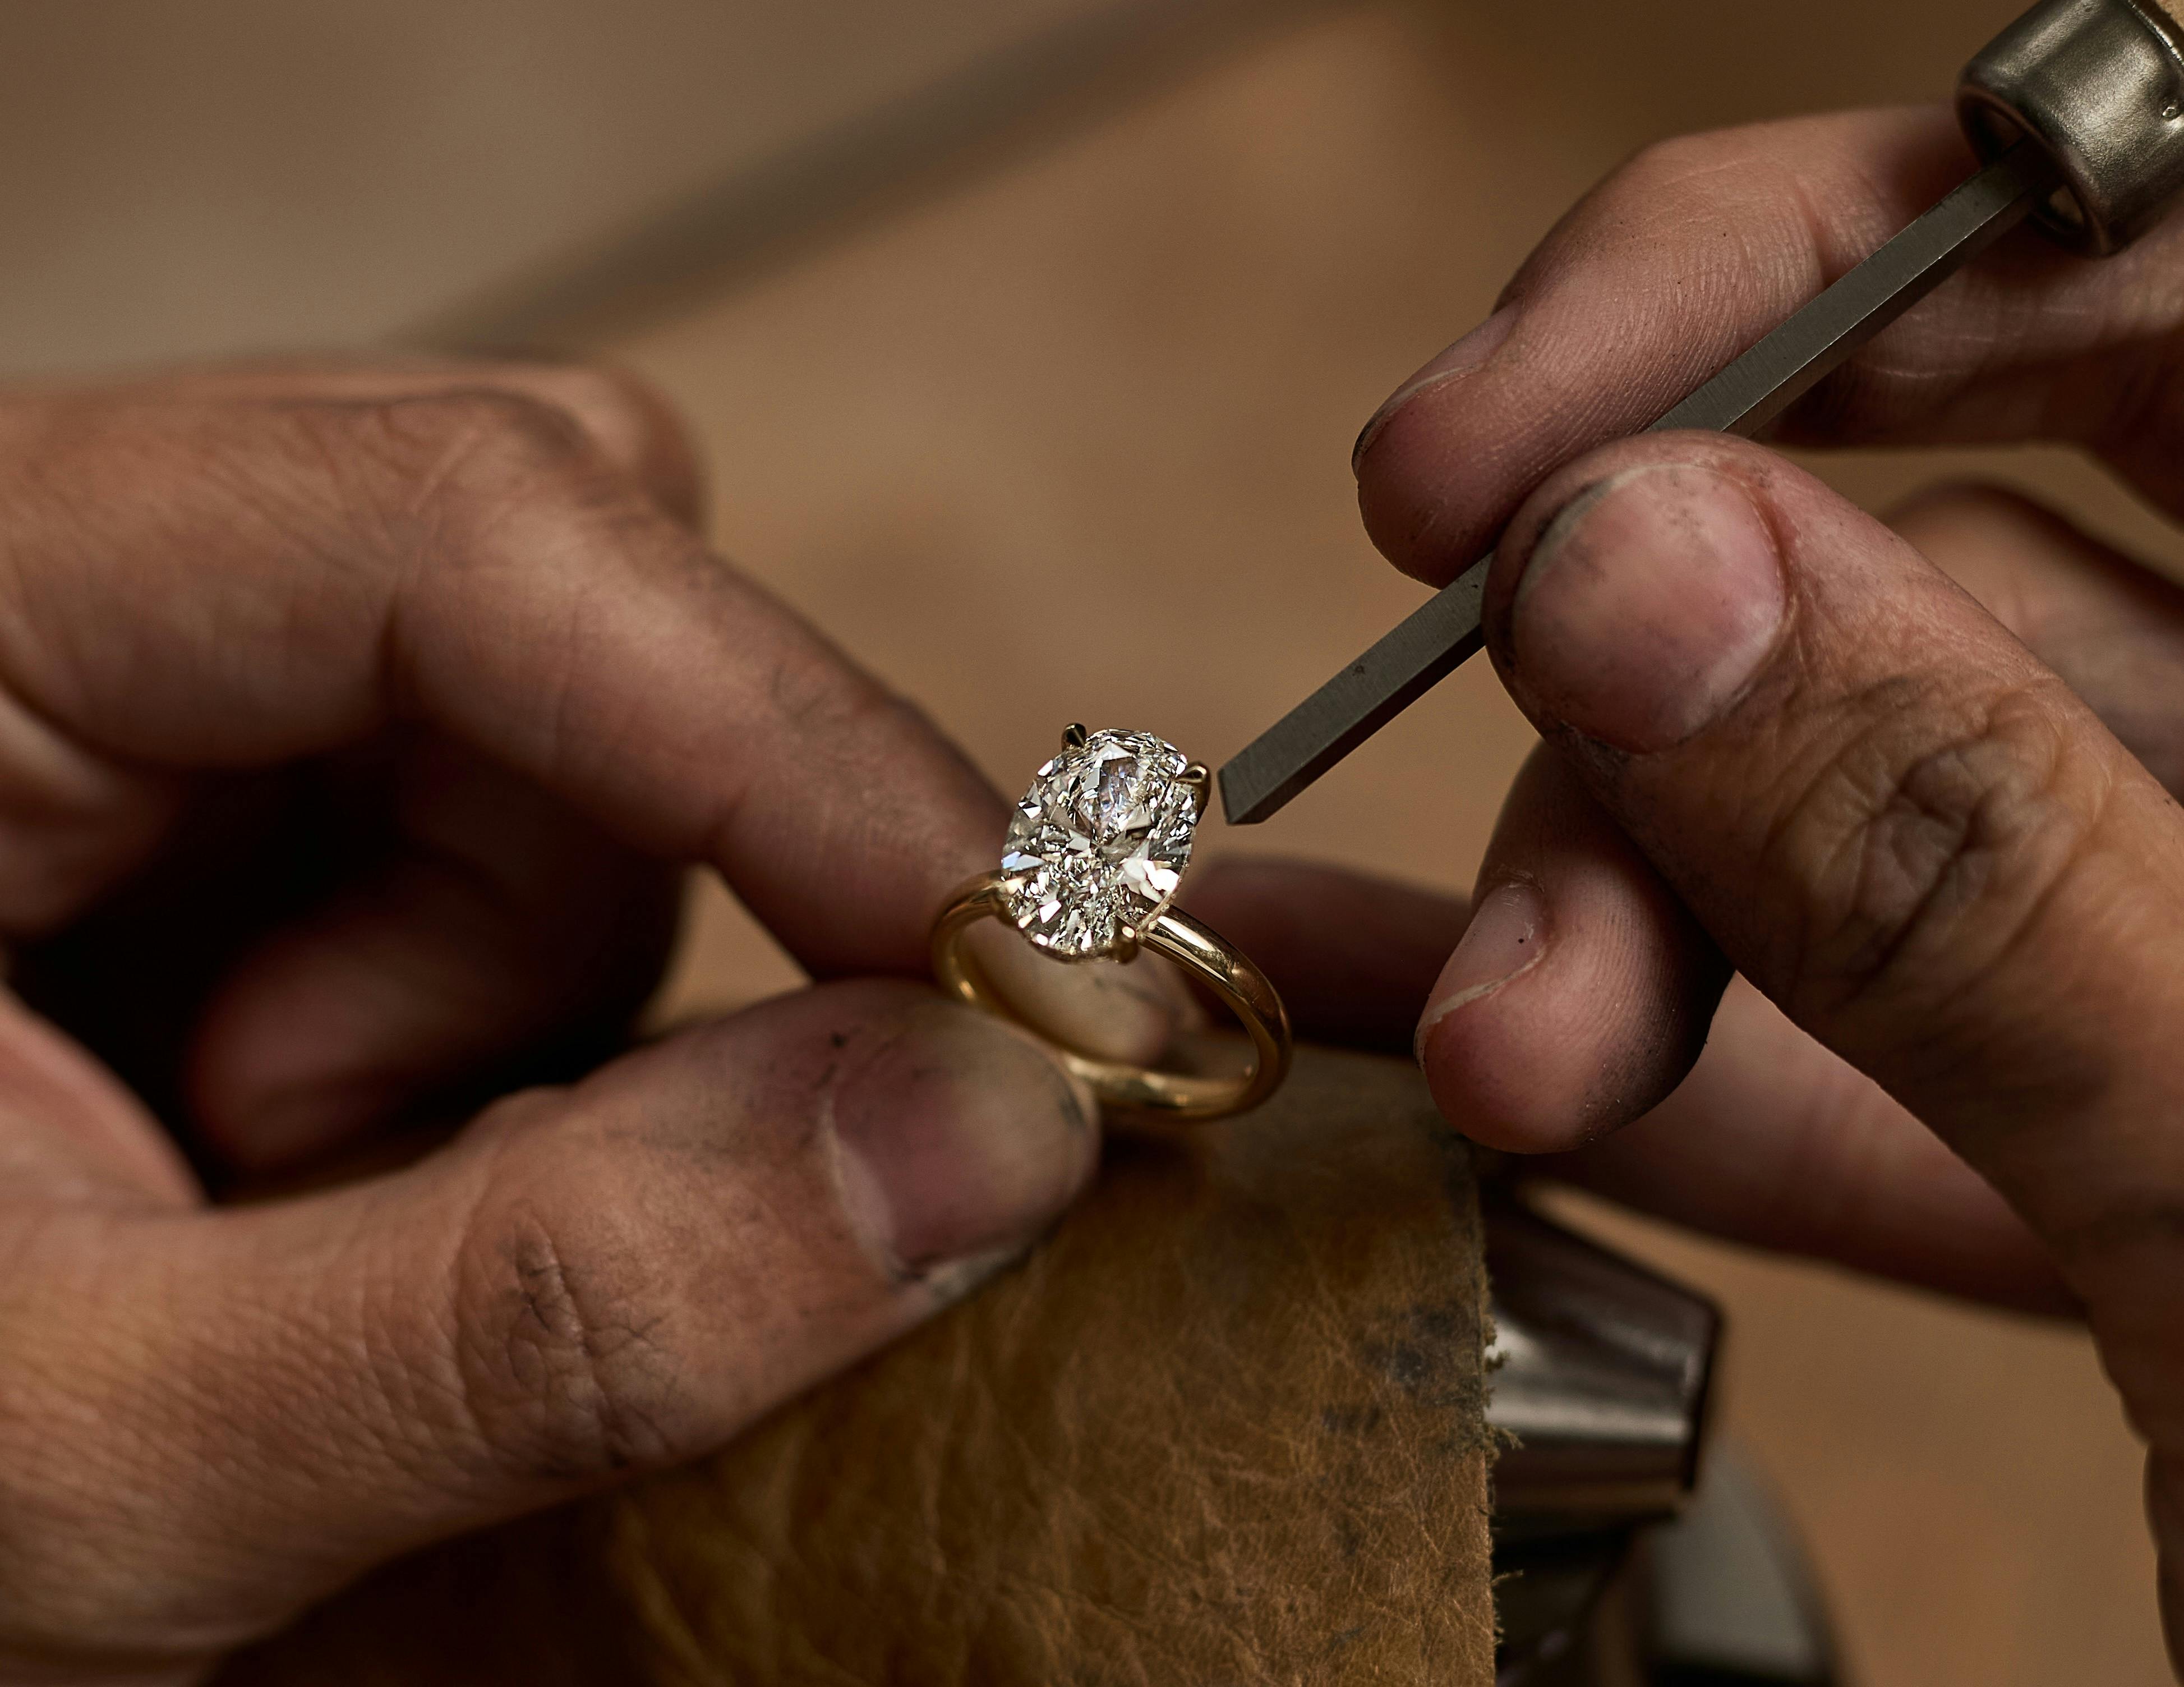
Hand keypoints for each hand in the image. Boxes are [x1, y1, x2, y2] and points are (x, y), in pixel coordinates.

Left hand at [0, 361, 1163, 1681]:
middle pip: (555, 576)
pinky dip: (505, 1029)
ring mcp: (164, 680)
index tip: (1014, 966)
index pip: (459, 522)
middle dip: (647, 884)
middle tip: (603, 1141)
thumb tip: (992, 1137)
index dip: (780, 730)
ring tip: (307, 1203)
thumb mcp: (96, 1458)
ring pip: (567, 742)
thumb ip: (536, 1307)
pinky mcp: (240, 795)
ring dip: (536, 1008)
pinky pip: (519, 844)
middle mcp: (68, 582)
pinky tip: (319, 1159)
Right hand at [1195, 107, 2183, 1664]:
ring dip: (1616, 885)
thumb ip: (1979, 873)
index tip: (1526, 421)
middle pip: (1970, 478)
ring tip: (1478, 1040)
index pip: (2163, 244)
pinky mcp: (2112, 1120)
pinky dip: (1634, 1032)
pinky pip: (1847, 1014)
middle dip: (1667, 578)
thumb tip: (1628, 566)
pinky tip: (1411, 1026)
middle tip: (1446, 632)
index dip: (1818, 264)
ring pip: (1863, 779)